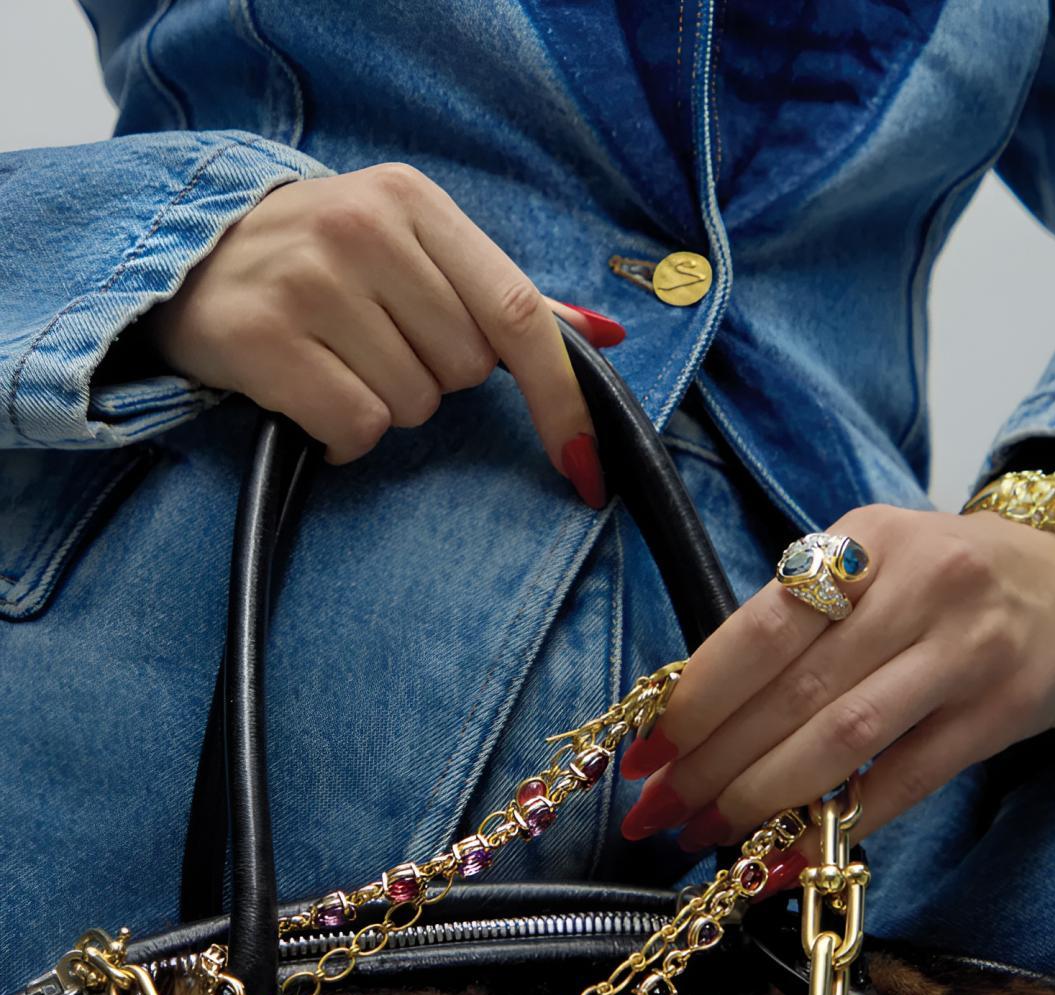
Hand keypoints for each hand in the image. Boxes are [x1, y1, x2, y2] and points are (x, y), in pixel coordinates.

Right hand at [140, 163, 623, 494]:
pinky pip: (356, 430)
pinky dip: (341, 437)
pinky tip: (308, 400)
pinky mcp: (263, 340)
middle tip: (375, 347)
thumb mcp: (409, 248)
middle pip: (463, 370)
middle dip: (432, 379)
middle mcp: (363, 228)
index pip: (516, 311)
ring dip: (383, 407)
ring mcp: (308, 281)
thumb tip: (604, 338)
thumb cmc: (318, 264)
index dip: (560, 397)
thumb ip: (499, 295)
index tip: (585, 466)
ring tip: (335, 363)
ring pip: (412, 406)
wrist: (184, 258)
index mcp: (411, 200)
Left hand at [618, 504, 1054, 880]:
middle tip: (662, 813)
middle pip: (794, 690)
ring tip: (713, 835)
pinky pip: (908, 780)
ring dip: (766, 797)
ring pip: (846, 737)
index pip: (761, 628)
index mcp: (867, 543)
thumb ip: (796, 623)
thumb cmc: (942, 583)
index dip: (695, 699)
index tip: (645, 755)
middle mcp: (920, 586)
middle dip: (713, 763)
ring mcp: (967, 650)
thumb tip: (694, 717)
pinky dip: (844, 822)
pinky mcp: (1002, 711)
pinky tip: (794, 853)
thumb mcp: (871, 566)